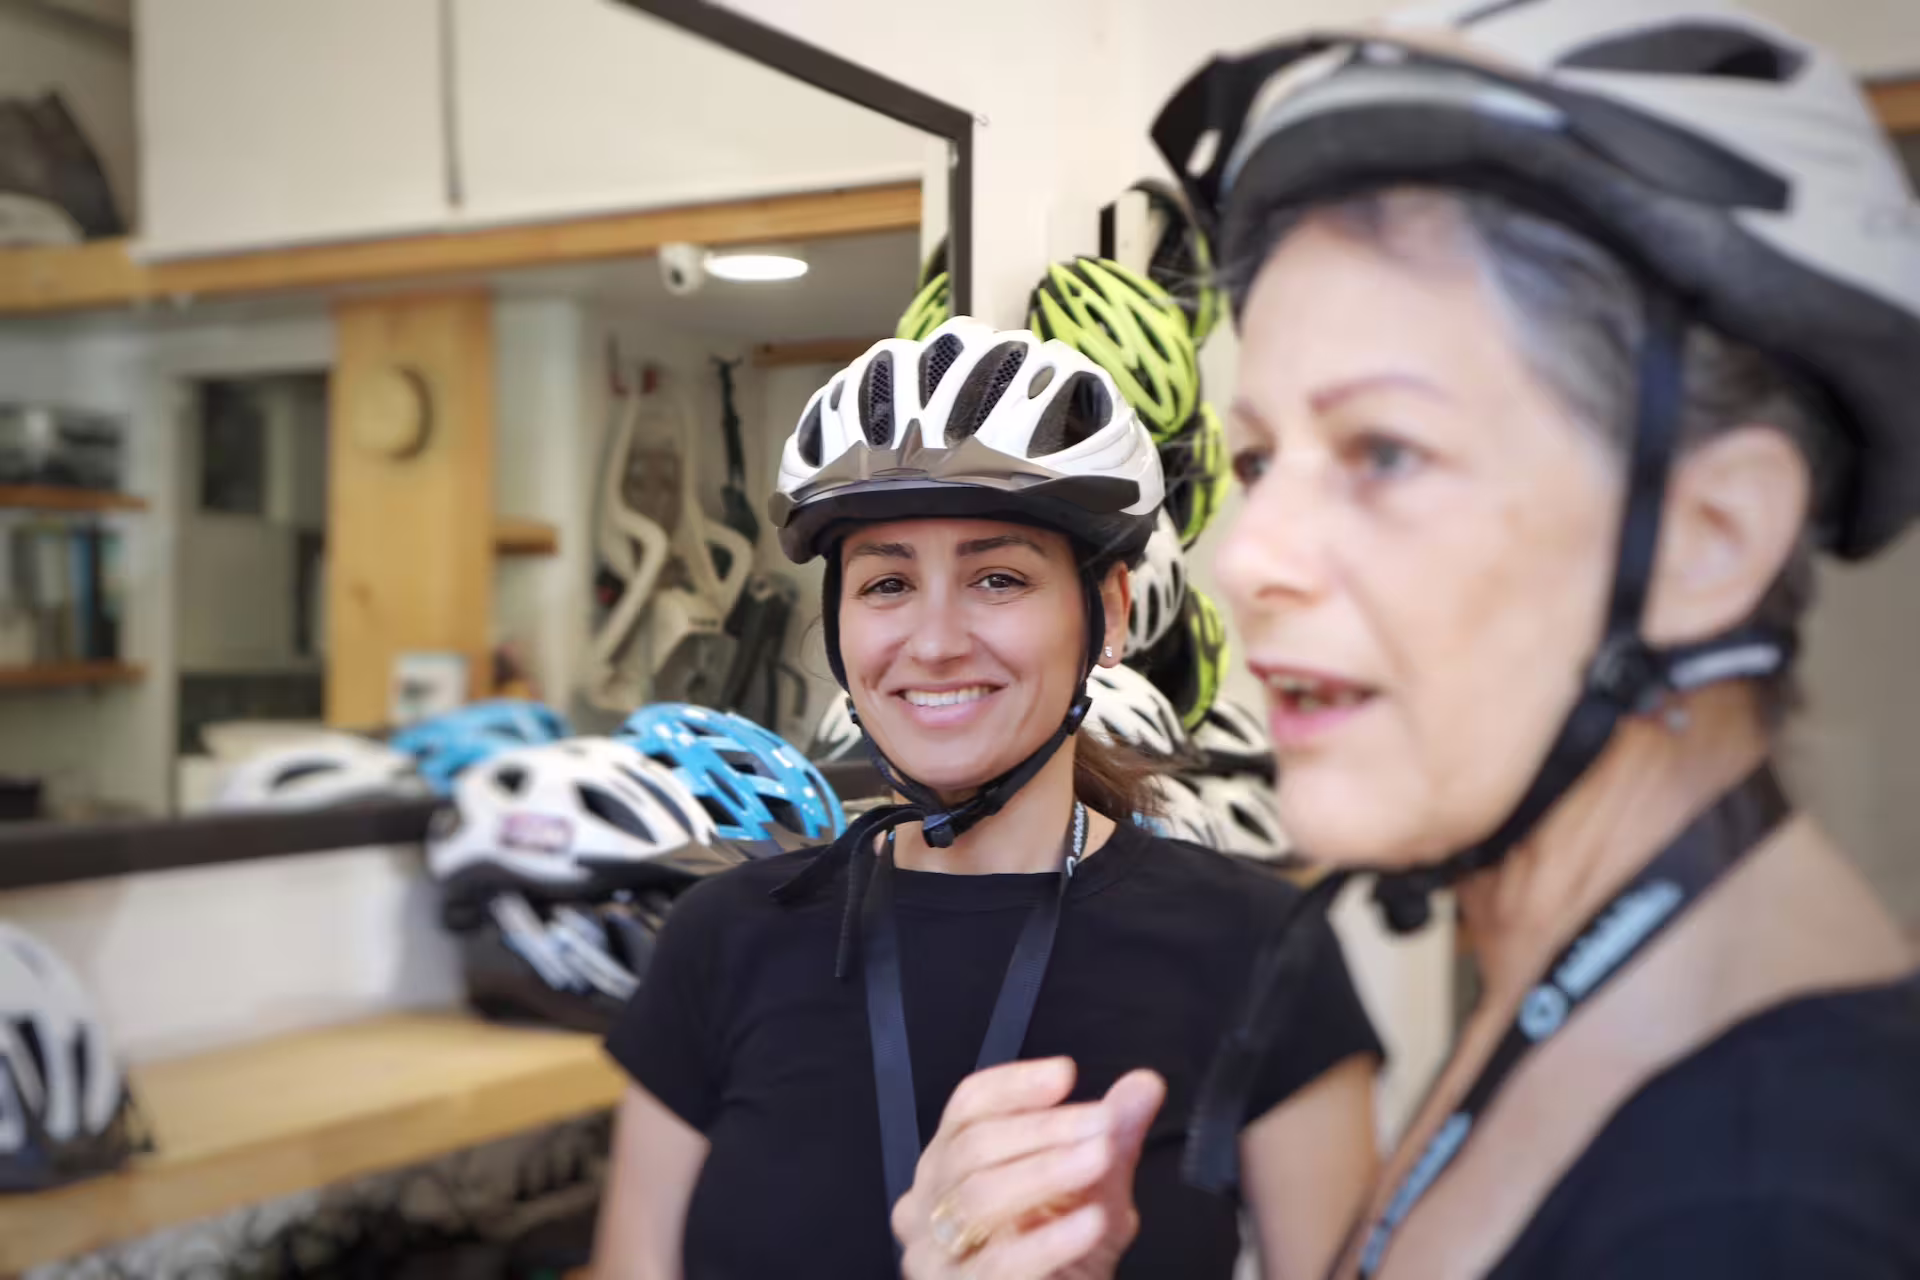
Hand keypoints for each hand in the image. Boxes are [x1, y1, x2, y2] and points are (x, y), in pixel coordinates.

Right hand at [893, 1058, 1166, 1278]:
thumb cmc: (1066, 1261)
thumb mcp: (1096, 1192)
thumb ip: (1113, 1136)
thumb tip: (1144, 1085)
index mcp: (951, 1165)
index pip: (967, 1106)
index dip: (1014, 1085)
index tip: (1064, 1074)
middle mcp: (930, 1204)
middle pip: (971, 1146)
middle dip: (1042, 1128)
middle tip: (1099, 1122)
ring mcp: (936, 1254)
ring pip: (978, 1197)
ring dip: (1045, 1172)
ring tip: (1098, 1159)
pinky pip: (1000, 1262)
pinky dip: (1049, 1240)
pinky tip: (1090, 1222)